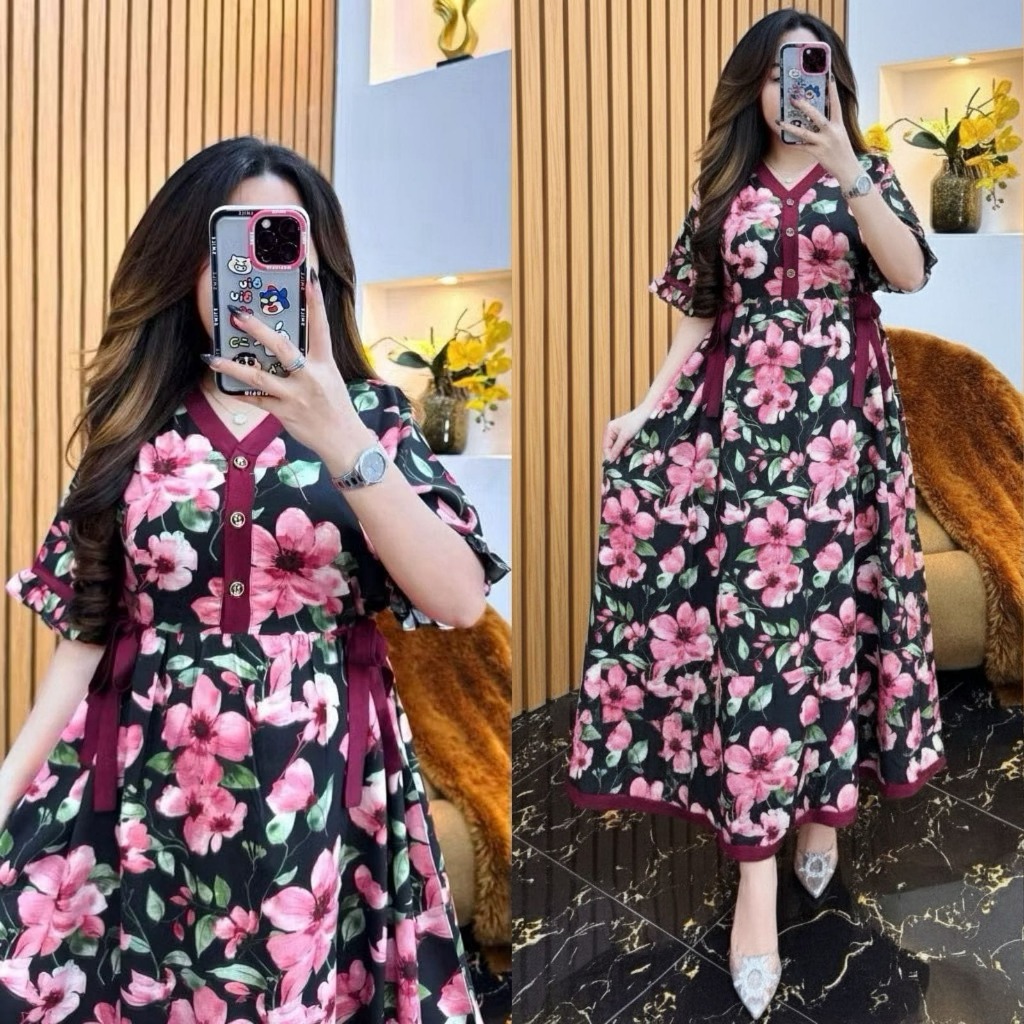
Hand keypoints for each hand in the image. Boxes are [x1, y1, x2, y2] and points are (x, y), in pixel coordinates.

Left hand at [205, 271, 371, 455]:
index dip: (316, 303)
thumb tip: (284, 349)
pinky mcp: (285, 413)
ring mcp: (296, 395)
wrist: (344, 441)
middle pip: (282, 347)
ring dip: (233, 366)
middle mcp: (310, 377)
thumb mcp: (330, 380)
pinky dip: (241, 394)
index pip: (321, 328)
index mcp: (325, 364)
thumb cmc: (336, 408)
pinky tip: (226, 388)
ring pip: (259, 377)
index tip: (310, 280)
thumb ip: (310, 364)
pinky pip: (257, 401)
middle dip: (258, 329)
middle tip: (237, 315)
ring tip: (212, 358)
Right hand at [603, 405, 651, 462]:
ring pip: (617, 447)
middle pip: (610, 447)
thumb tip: (609, 460)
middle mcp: (612, 431)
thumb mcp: (625, 436)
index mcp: (609, 429)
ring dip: (621, 452)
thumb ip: (617, 448)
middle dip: (616, 454)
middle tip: (621, 462)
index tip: (614, 464)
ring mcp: (619, 433)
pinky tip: (630, 452)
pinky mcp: (626, 435)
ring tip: (627, 457)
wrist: (647, 413)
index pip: (605, 447)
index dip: (609, 456)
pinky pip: (623, 445)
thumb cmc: (635, 422)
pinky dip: (626, 449)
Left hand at [778, 75, 861, 186]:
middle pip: (816, 116)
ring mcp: (824, 143)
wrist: (848, 169)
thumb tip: (817, 119)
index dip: (833, 92)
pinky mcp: (818, 153)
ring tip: (780, 121)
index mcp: (839, 125)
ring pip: (804, 133)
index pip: (836, 105)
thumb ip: (831, 126)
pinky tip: (783, 139)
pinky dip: (792, 143)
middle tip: (794, 99)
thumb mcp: (840, 135)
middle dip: (805, 107)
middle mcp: (832, 132)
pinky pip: (801, 146)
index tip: (830, 79)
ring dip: (790, 127)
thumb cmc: (843, 152)